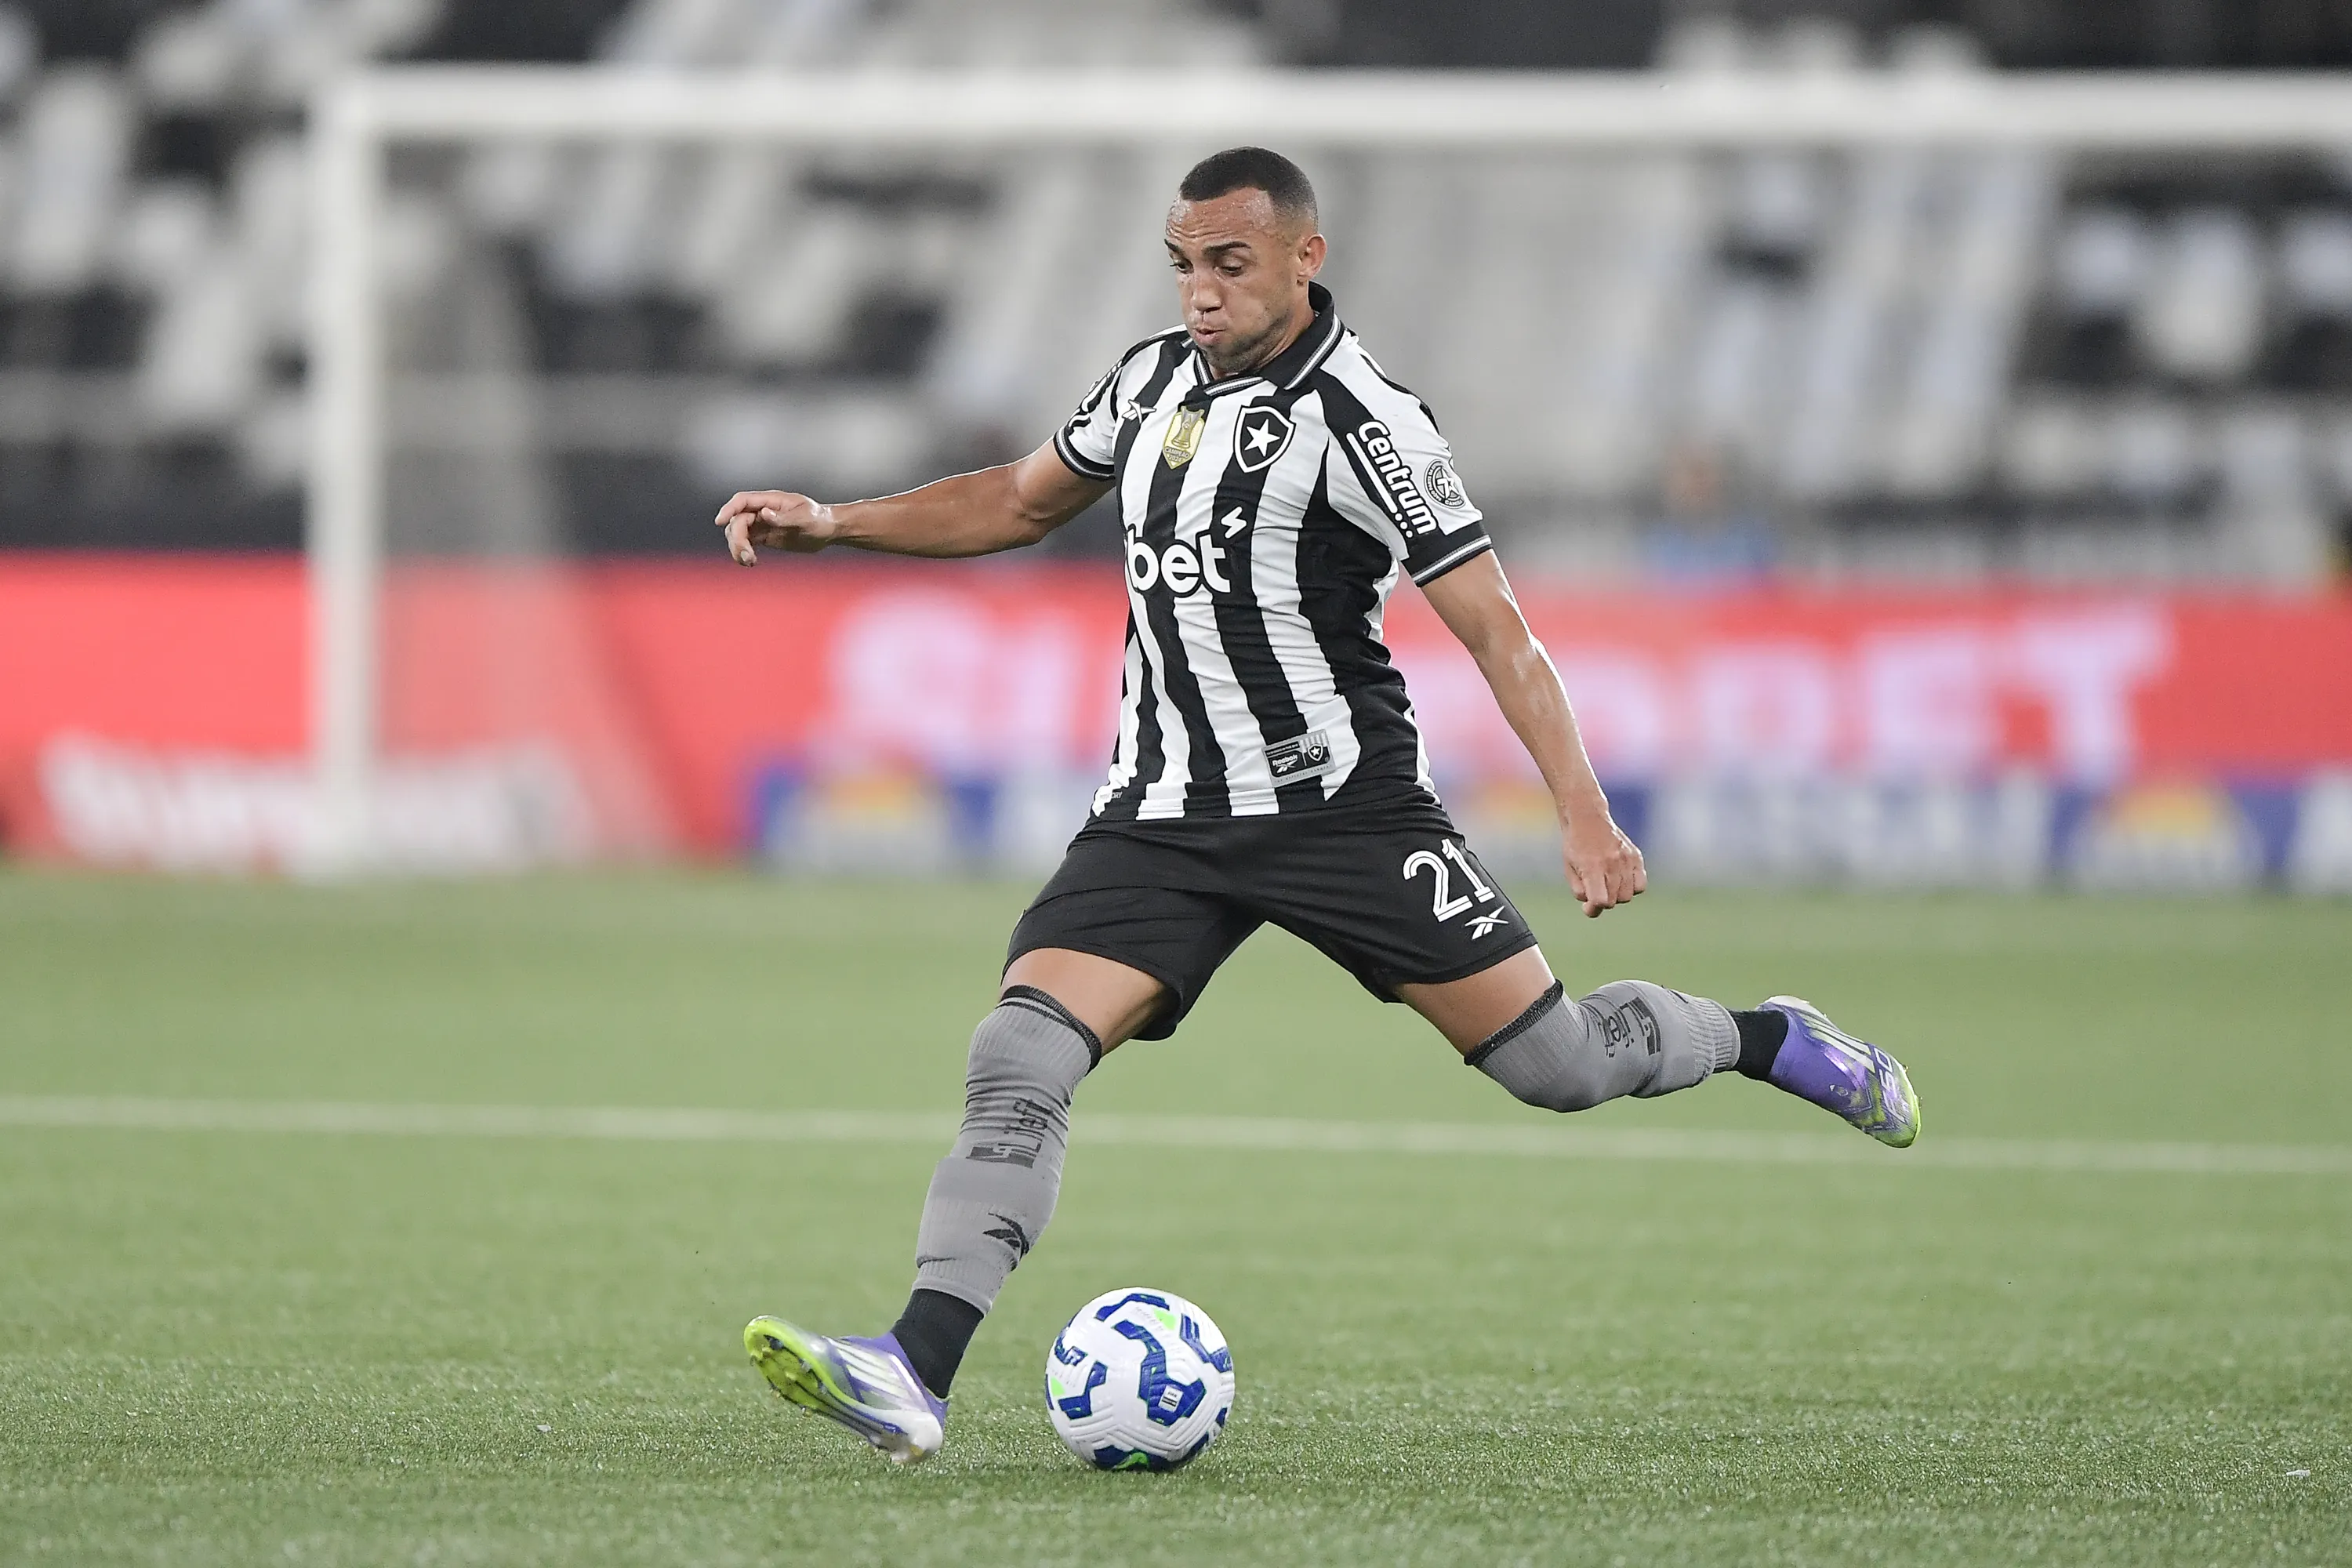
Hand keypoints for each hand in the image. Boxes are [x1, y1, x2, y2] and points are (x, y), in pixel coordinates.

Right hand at [714, 490, 838, 564]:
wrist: (828, 531)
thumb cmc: (819, 519)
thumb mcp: (805, 518)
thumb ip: (783, 517)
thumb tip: (763, 514)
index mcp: (771, 501)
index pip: (743, 501)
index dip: (729, 509)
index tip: (720, 521)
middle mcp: (763, 511)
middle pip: (737, 521)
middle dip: (737, 538)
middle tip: (747, 556)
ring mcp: (762, 524)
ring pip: (738, 534)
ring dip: (738, 548)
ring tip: (749, 562)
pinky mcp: (764, 537)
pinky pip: (746, 544)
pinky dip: (743, 554)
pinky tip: (751, 563)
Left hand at [1562, 810, 1646, 918]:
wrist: (1587, 817)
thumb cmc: (1574, 845)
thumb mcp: (1569, 869)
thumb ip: (1579, 891)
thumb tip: (1594, 907)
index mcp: (1592, 867)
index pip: (1601, 901)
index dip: (1593, 909)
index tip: (1587, 907)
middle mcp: (1612, 863)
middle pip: (1614, 901)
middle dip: (1603, 901)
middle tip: (1595, 891)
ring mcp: (1626, 859)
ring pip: (1627, 895)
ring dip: (1617, 895)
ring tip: (1607, 883)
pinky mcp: (1635, 856)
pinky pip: (1640, 885)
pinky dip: (1632, 888)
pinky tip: (1621, 881)